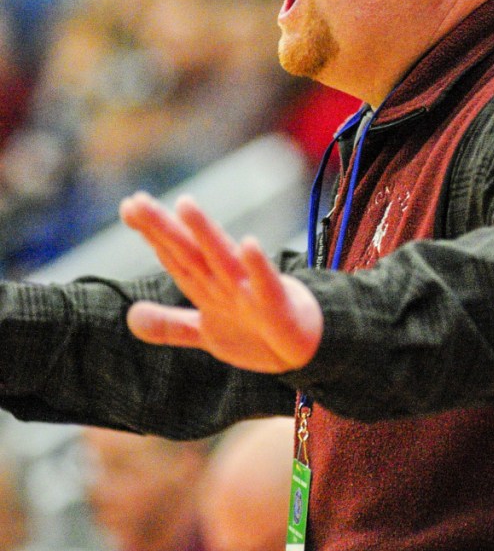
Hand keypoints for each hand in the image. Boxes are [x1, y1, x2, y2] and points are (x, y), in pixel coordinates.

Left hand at [119, 192, 322, 372]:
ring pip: (222, 258)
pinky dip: (257, 264)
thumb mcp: (209, 334)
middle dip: (163, 228)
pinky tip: (248, 243)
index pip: (175, 255)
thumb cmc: (260, 334)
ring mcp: (251, 289)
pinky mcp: (276, 303)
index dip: (151, 232)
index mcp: (210, 285)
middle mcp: (227, 280)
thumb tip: (130, 317)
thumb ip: (171, 325)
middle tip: (135, 201)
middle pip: (190, 251)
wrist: (309, 349)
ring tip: (184, 205)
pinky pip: (266, 283)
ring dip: (204, 232)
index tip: (127, 206)